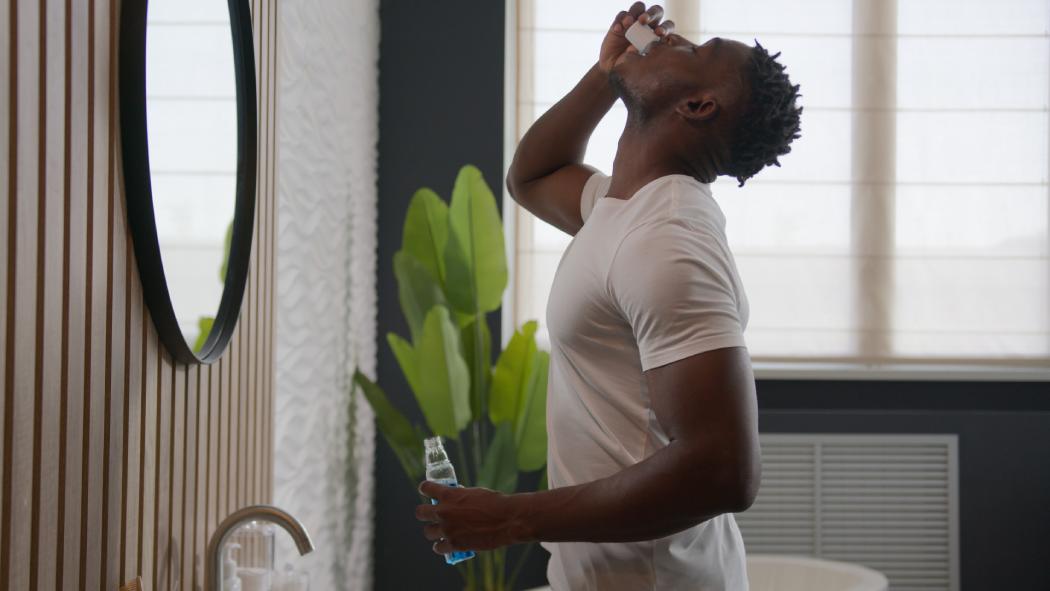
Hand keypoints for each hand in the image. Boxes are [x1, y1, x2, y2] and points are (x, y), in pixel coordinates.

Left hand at [415, 481, 529, 554]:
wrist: (507, 520)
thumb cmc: (495, 503)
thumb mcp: (475, 493)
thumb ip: (461, 496)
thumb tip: (457, 498)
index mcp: (449, 494)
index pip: (426, 488)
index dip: (426, 489)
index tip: (427, 491)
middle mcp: (444, 511)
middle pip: (420, 512)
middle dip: (424, 513)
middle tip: (429, 515)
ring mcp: (447, 529)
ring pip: (427, 532)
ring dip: (433, 531)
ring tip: (439, 532)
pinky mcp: (454, 544)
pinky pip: (438, 547)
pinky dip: (441, 546)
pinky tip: (444, 545)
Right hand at [598, 3, 674, 74]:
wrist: (613, 68)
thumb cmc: (630, 68)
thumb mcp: (638, 66)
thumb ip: (640, 56)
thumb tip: (636, 48)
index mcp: (658, 36)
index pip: (667, 26)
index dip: (665, 28)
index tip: (658, 34)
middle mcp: (648, 26)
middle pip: (656, 12)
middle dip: (652, 14)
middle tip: (643, 21)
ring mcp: (634, 22)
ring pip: (639, 8)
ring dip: (636, 12)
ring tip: (628, 23)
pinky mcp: (620, 22)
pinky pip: (622, 14)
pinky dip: (620, 19)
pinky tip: (618, 30)